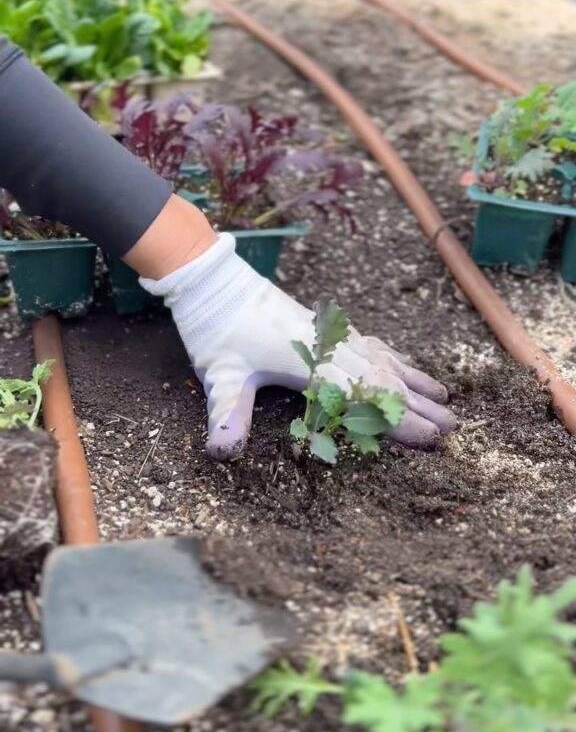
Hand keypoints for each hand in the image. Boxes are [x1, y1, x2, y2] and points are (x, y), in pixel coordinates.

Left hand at [141, 234, 456, 459]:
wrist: (213, 279)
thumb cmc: (216, 328)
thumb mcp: (220, 375)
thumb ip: (227, 412)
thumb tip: (221, 452)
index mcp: (311, 361)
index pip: (364, 396)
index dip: (397, 420)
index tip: (428, 439)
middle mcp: (330, 346)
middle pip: (384, 380)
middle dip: (419, 406)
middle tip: (453, 428)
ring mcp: (330, 334)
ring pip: (382, 360)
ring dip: (414, 381)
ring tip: (445, 398)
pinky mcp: (325, 326)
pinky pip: (370, 343)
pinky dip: (393, 357)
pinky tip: (404, 364)